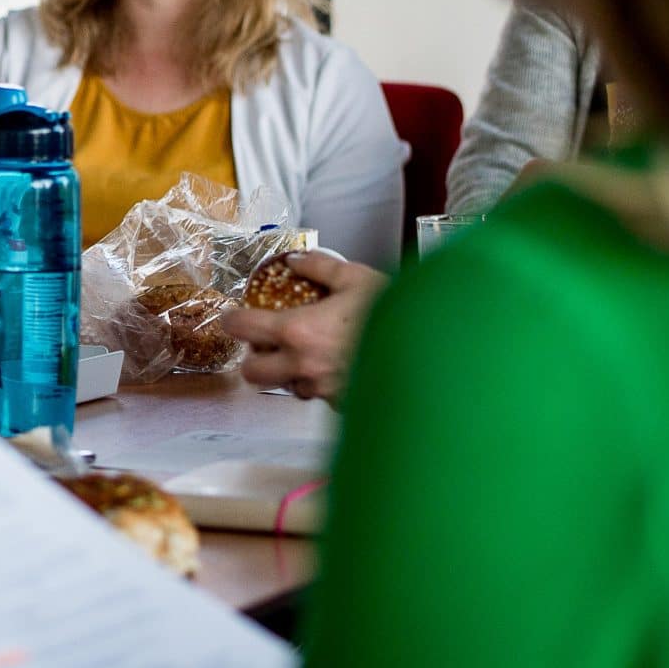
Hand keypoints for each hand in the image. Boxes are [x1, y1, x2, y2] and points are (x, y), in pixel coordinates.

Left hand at [222, 252, 385, 402]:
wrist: (436, 355)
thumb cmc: (396, 316)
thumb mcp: (358, 279)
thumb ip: (321, 267)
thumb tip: (296, 261)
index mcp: (298, 332)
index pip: (243, 330)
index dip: (233, 321)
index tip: (234, 316)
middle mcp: (303, 366)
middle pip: (252, 374)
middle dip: (255, 360)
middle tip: (268, 344)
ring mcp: (322, 391)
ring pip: (287, 387)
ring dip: (291, 373)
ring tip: (313, 354)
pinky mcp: (343, 406)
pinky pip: (320, 397)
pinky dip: (323, 384)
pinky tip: (341, 367)